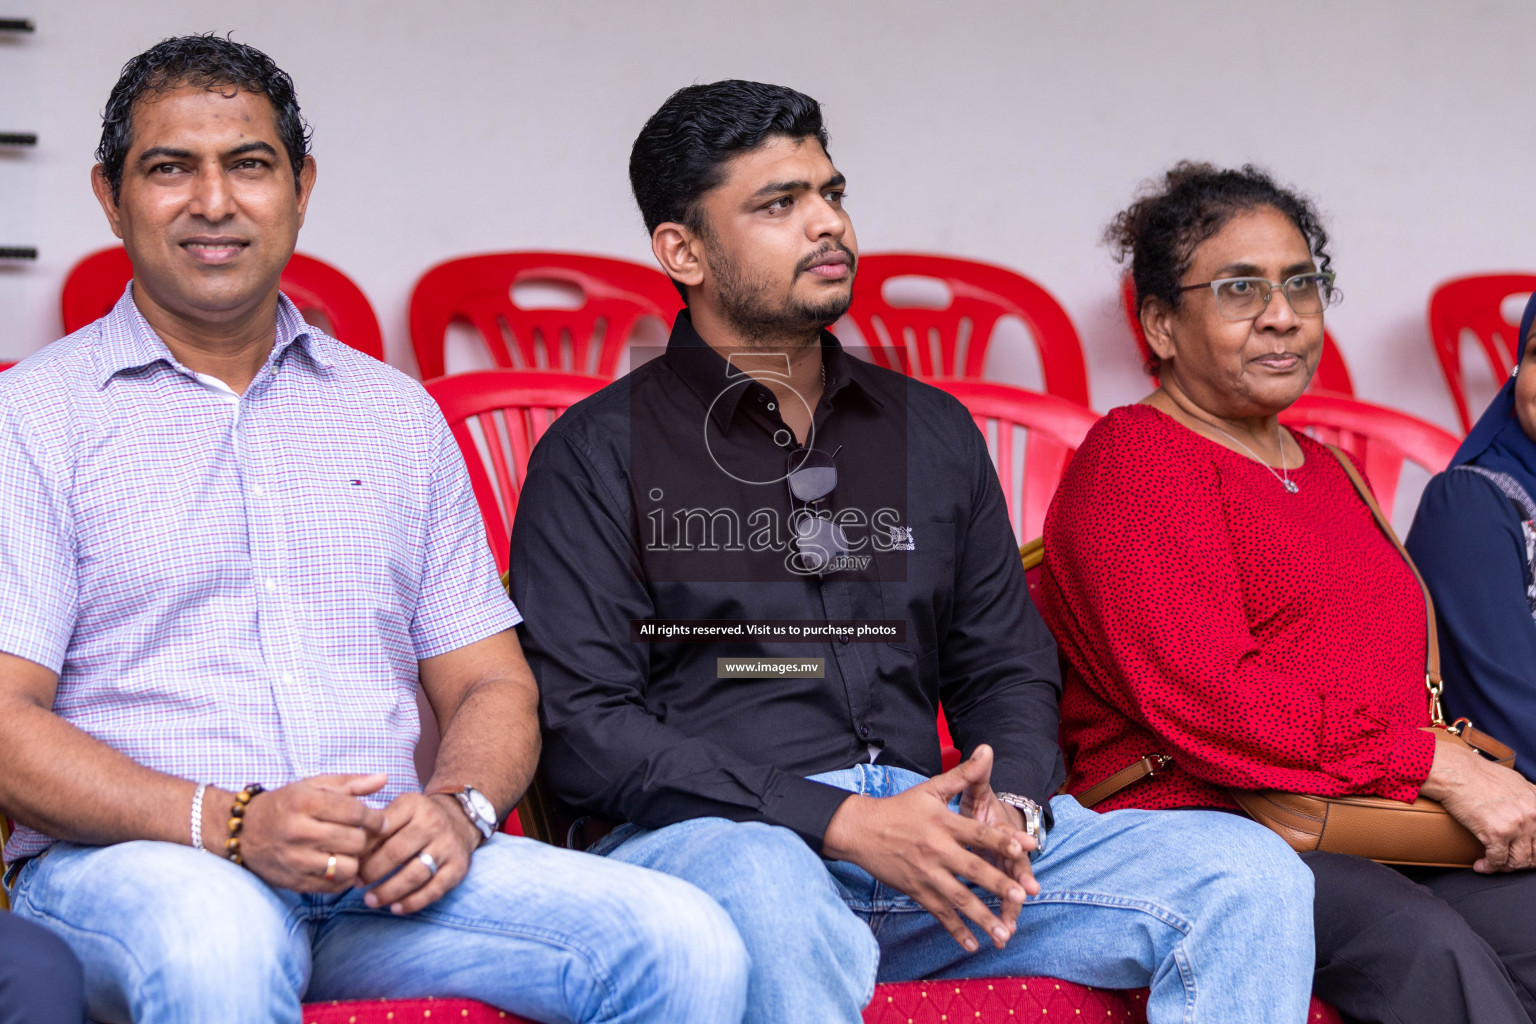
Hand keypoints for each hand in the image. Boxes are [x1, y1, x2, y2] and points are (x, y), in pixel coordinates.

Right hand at [232, 773, 389, 892]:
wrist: (242, 832)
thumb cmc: (285, 805)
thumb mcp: (313, 786)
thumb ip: (351, 783)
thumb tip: (384, 778)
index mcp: (305, 802)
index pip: (356, 812)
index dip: (376, 818)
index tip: (380, 822)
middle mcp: (299, 831)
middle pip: (355, 841)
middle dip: (364, 838)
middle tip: (361, 835)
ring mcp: (295, 859)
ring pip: (348, 867)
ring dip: (354, 860)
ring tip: (348, 851)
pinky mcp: (294, 881)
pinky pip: (334, 886)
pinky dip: (342, 877)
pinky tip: (337, 864)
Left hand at [356, 791, 481, 913]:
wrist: (460, 819)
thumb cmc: (417, 819)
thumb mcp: (398, 809)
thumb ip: (375, 825)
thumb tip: (347, 850)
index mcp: (413, 805)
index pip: (381, 829)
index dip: (362, 850)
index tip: (349, 863)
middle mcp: (434, 823)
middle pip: (396, 852)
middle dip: (372, 872)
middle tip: (357, 883)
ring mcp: (448, 846)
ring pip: (415, 874)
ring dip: (389, 891)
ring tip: (371, 900)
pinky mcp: (458, 867)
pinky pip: (434, 889)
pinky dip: (413, 902)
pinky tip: (395, 908)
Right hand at [822, 747, 1038, 952]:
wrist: (860, 830)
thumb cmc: (900, 808)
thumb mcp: (930, 789)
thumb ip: (963, 775)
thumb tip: (987, 750)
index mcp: (943, 823)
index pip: (978, 832)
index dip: (1002, 839)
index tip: (1027, 848)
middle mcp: (937, 850)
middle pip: (972, 869)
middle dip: (999, 885)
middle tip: (1023, 897)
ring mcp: (926, 874)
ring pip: (958, 899)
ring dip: (982, 917)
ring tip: (1004, 932)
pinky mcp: (917, 891)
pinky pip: (940, 914)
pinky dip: (956, 931)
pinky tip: (974, 944)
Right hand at [1420, 734, 1535, 871]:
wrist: (1457, 772)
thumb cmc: (1480, 774)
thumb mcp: (1516, 782)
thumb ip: (1530, 799)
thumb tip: (1532, 810)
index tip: (1527, 852)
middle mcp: (1533, 815)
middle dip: (1524, 861)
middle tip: (1511, 862)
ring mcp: (1516, 825)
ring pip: (1520, 861)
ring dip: (1507, 867)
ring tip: (1496, 865)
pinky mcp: (1496, 833)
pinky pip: (1498, 860)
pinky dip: (1489, 867)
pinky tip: (1481, 866)